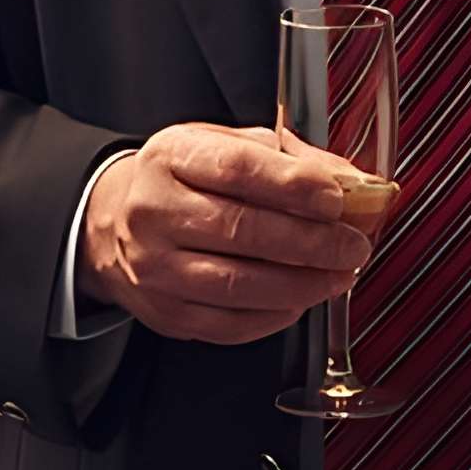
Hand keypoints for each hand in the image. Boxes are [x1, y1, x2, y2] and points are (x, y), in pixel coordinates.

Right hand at [79, 123, 377, 345]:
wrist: (114, 222)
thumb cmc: (183, 181)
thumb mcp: (226, 146)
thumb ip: (291, 160)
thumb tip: (356, 186)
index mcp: (170, 157)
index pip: (236, 169)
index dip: (293, 185)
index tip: (336, 198)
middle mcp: (153, 211)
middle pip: (243, 230)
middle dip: (313, 241)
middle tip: (352, 245)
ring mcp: (154, 267)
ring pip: (240, 284)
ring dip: (303, 283)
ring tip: (339, 274)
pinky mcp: (166, 312)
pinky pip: (233, 323)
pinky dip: (278, 314)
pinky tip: (302, 298)